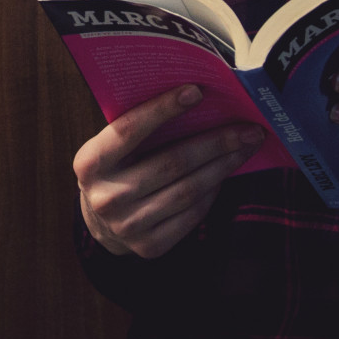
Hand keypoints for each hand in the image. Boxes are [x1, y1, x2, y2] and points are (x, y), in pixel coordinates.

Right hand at [74, 84, 265, 257]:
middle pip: (172, 162)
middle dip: (216, 142)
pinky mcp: (149, 246)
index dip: (163, 109)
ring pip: (188, 190)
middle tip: (248, 128)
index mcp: (90, 162)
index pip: (129, 130)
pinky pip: (192, 214)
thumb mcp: (113, 147)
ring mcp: (127, 225)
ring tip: (246, 148)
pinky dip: (213, 191)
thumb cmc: (116, 168)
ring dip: (223, 165)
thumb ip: (140, 127)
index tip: (197, 92)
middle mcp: (106, 196)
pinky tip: (225, 174)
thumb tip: (195, 97)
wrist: (99, 221)